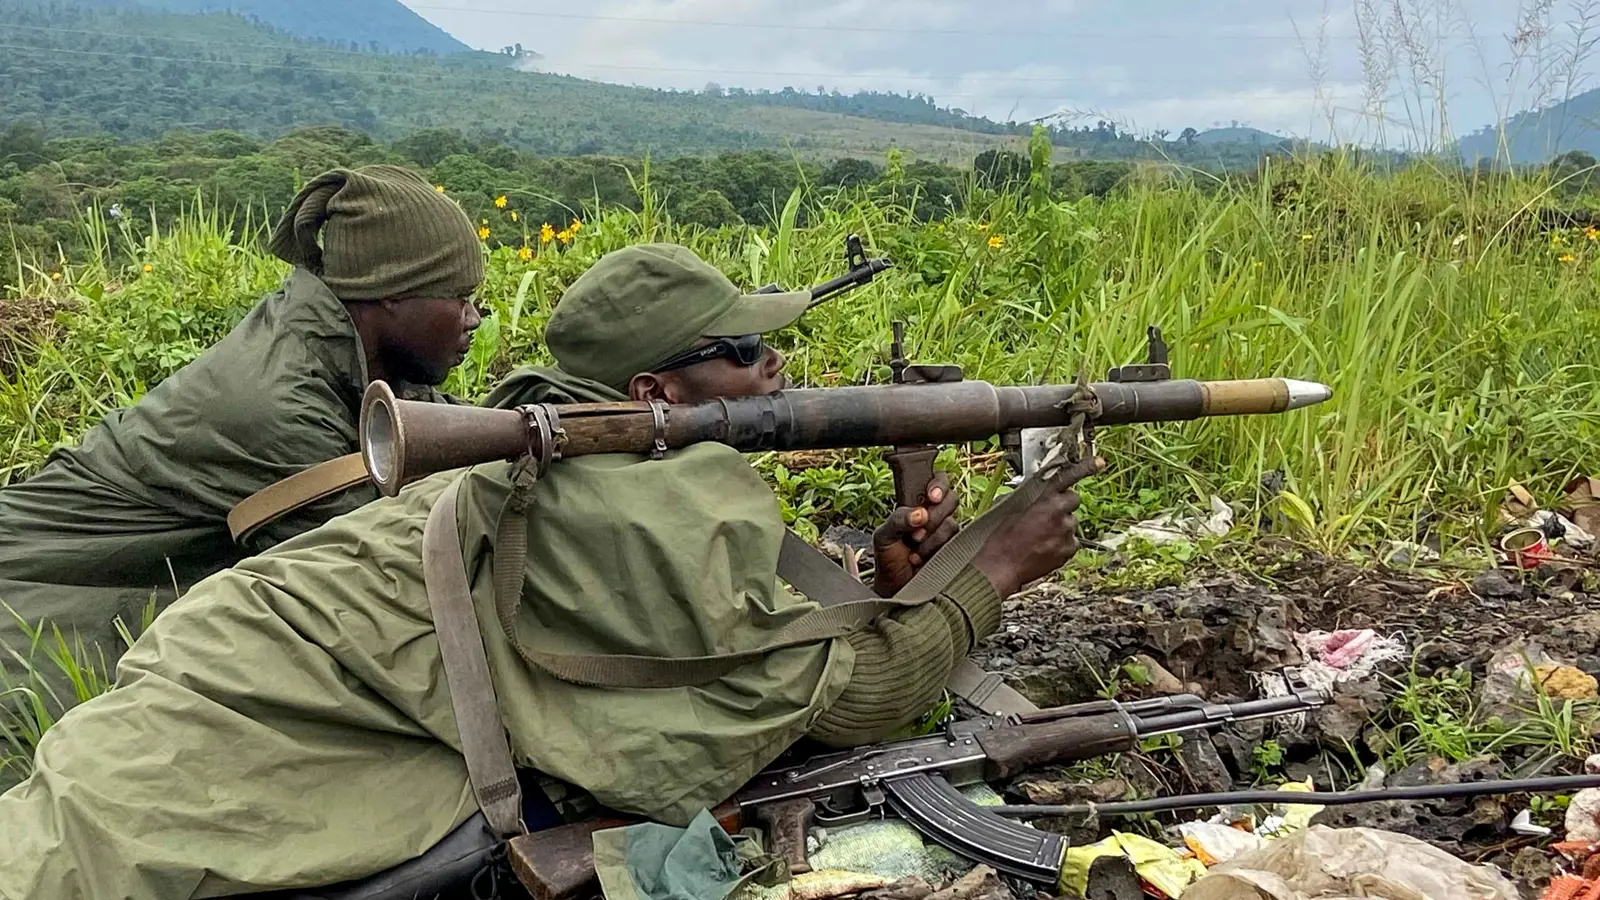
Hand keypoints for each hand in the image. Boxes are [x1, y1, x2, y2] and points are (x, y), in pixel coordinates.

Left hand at [872, 472, 958, 596]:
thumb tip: (921, 514)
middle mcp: (934, 513)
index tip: (932, 496)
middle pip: (951, 498)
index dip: (938, 484)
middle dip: (935, 514)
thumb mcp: (884, 535)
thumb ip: (898, 518)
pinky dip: (937, 549)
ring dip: (932, 537)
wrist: (896, 587)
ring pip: (952, 522)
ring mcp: (945, 531)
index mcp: (917, 503)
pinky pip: (956, 541)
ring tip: (915, 549)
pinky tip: (922, 558)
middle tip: (918, 531)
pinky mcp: (954, 548)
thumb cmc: (888, 559)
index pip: (936, 480)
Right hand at [972, 455, 1104, 597]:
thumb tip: (1039, 496)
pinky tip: (1045, 547)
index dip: (1085, 468)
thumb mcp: (1012, 510)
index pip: (1068, 479)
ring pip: (1071, 523)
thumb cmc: (1002, 539)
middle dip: (1063, 505)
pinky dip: (1062, 543)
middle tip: (1047, 515)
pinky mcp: (1069, 550)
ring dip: (1061, 526)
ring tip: (1040, 537)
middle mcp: (1060, 515)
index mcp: (1045, 500)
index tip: (1099, 462)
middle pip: (1073, 501)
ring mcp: (1067, 533)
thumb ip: (1032, 499)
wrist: (1002, 567)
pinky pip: (1071, 541)